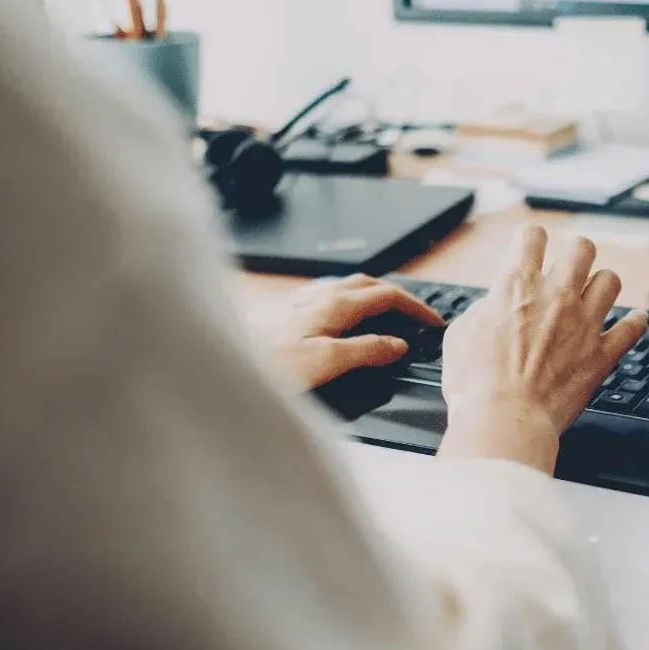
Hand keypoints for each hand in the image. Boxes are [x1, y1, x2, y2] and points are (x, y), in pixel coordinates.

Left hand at [247, 274, 443, 389]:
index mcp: (333, 304)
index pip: (387, 295)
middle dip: (397, 296)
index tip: (432, 322)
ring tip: (387, 314)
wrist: (216, 365)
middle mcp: (316, 296)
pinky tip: (341, 319)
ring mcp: (298, 301)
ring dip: (372, 296)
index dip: (415, 307)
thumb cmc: (264, 366)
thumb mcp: (325, 363)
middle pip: (368, 284)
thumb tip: (397, 344)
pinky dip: (349, 304)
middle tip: (416, 315)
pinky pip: (326, 297)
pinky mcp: (282, 312)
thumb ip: (365, 350)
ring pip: (346, 288)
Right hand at [438, 226, 647, 473]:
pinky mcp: (601, 355)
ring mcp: (583, 324)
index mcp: (515, 286)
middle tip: (570, 263)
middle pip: (581, 248)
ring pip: (610, 280)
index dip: (531, 239)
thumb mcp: (461, 336)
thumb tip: (491, 307)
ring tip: (594, 294)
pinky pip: (632, 329)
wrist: (504, 420)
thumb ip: (481, 312)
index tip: (532, 247)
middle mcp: (554, 296)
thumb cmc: (476, 385)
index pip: (531, 235)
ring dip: (602, 284)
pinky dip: (635, 323)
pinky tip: (634, 320)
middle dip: (575, 251)